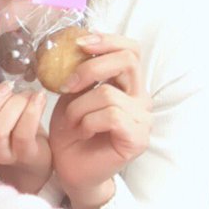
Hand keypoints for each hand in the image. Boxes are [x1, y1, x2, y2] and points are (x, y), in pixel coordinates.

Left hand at [49, 32, 152, 208]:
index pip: (129, 50)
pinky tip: (82, 132)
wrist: (70, 168)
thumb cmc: (70, 131)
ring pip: (108, 94)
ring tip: (72, 122)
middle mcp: (140, 98)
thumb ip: (78, 73)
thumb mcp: (70, 95)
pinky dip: (88, 121)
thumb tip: (73, 45)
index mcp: (126, 84)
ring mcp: (142, 118)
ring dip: (79, 107)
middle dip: (90, 68)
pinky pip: (110, 116)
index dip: (107, 40)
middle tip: (66, 85)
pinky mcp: (137, 138)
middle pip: (127, 61)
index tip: (79, 43)